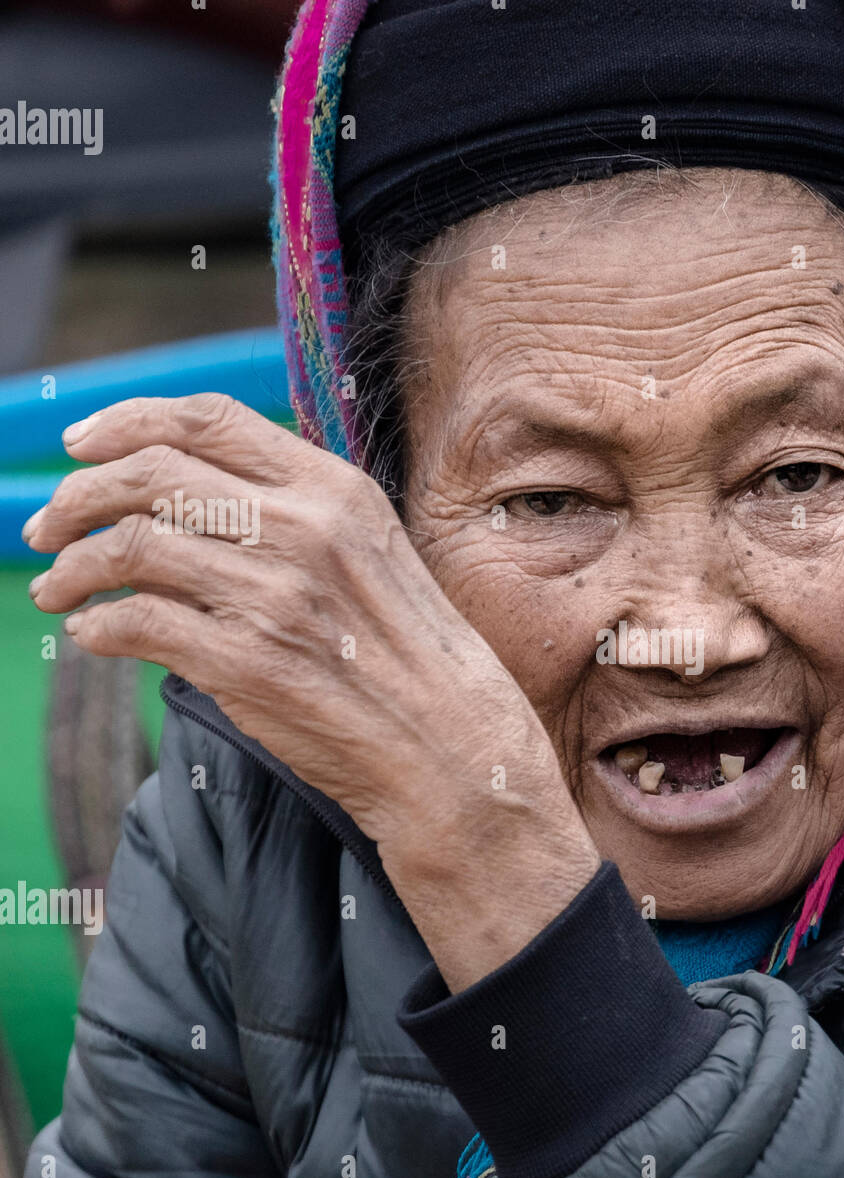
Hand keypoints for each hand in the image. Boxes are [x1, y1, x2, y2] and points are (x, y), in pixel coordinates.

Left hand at [26, 393, 599, 988]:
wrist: (453, 748)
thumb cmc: (415, 659)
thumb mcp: (376, 556)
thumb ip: (301, 515)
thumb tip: (198, 494)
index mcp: (337, 493)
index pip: (208, 420)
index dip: (127, 422)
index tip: (80, 444)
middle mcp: (304, 531)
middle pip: (151, 473)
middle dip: (76, 494)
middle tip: (48, 527)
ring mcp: (273, 596)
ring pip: (129, 545)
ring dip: (71, 566)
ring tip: (53, 589)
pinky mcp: (246, 664)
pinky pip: (135, 623)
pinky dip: (93, 626)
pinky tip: (90, 635)